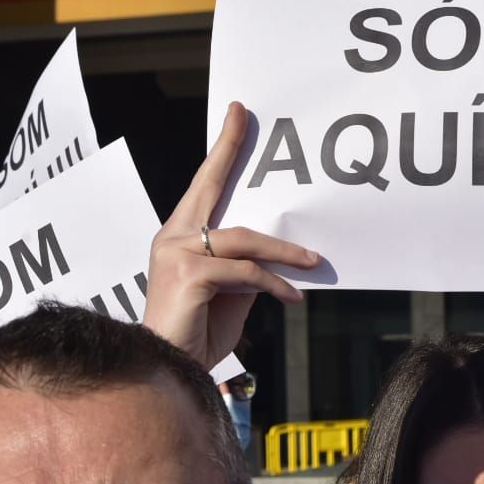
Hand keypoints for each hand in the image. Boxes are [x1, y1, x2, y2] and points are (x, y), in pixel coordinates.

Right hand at [143, 101, 319, 369]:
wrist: (169, 368)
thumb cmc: (196, 334)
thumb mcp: (229, 295)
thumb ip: (246, 267)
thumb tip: (278, 252)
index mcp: (179, 236)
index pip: (204, 186)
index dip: (223, 150)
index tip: (238, 115)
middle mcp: (172, 237)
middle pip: (211, 187)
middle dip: (231, 150)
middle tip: (249, 120)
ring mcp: (176, 253)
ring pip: (243, 239)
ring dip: (285, 253)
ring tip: (314, 263)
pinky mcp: (188, 274)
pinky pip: (245, 272)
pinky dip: (274, 284)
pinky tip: (293, 297)